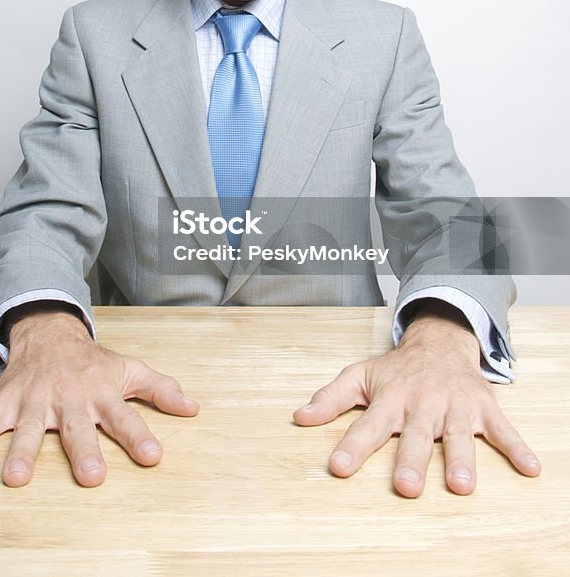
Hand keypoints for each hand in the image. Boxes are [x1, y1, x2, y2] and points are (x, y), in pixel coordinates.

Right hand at [0, 305, 198, 486]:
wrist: (50, 332)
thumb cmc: (94, 362)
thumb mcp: (129, 370)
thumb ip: (160, 390)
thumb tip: (194, 408)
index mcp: (103, 393)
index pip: (126, 417)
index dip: (139, 437)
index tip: (153, 457)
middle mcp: (71, 398)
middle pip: (78, 429)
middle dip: (83, 452)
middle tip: (90, 478)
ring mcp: (37, 400)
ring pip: (29, 428)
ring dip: (21, 452)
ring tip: (14, 479)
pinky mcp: (8, 401)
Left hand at [293, 302, 540, 496]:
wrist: (440, 341)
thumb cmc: (397, 369)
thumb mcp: (360, 375)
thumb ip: (331, 398)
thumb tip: (299, 417)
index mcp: (390, 399)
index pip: (367, 425)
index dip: (352, 446)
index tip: (338, 466)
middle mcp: (422, 404)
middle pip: (415, 435)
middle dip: (411, 460)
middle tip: (405, 487)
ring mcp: (455, 406)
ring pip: (458, 435)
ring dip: (460, 459)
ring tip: (460, 486)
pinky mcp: (483, 408)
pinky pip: (503, 430)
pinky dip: (517, 447)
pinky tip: (529, 467)